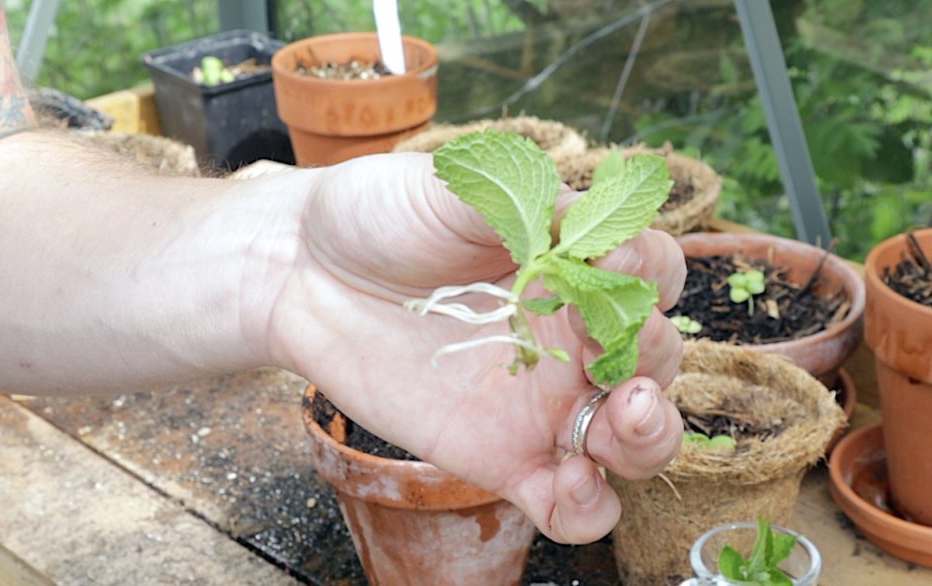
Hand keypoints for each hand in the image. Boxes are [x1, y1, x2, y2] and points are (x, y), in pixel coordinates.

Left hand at [269, 152, 685, 543]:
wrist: (304, 271)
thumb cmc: (380, 215)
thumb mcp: (451, 186)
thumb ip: (520, 203)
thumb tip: (582, 223)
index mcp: (570, 265)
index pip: (650, 273)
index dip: (646, 272)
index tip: (607, 266)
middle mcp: (568, 336)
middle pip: (654, 359)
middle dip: (653, 358)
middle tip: (609, 354)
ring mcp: (539, 402)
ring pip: (629, 440)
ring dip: (648, 438)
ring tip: (622, 420)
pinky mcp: (500, 457)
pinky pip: (567, 503)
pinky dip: (587, 508)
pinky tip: (570, 484)